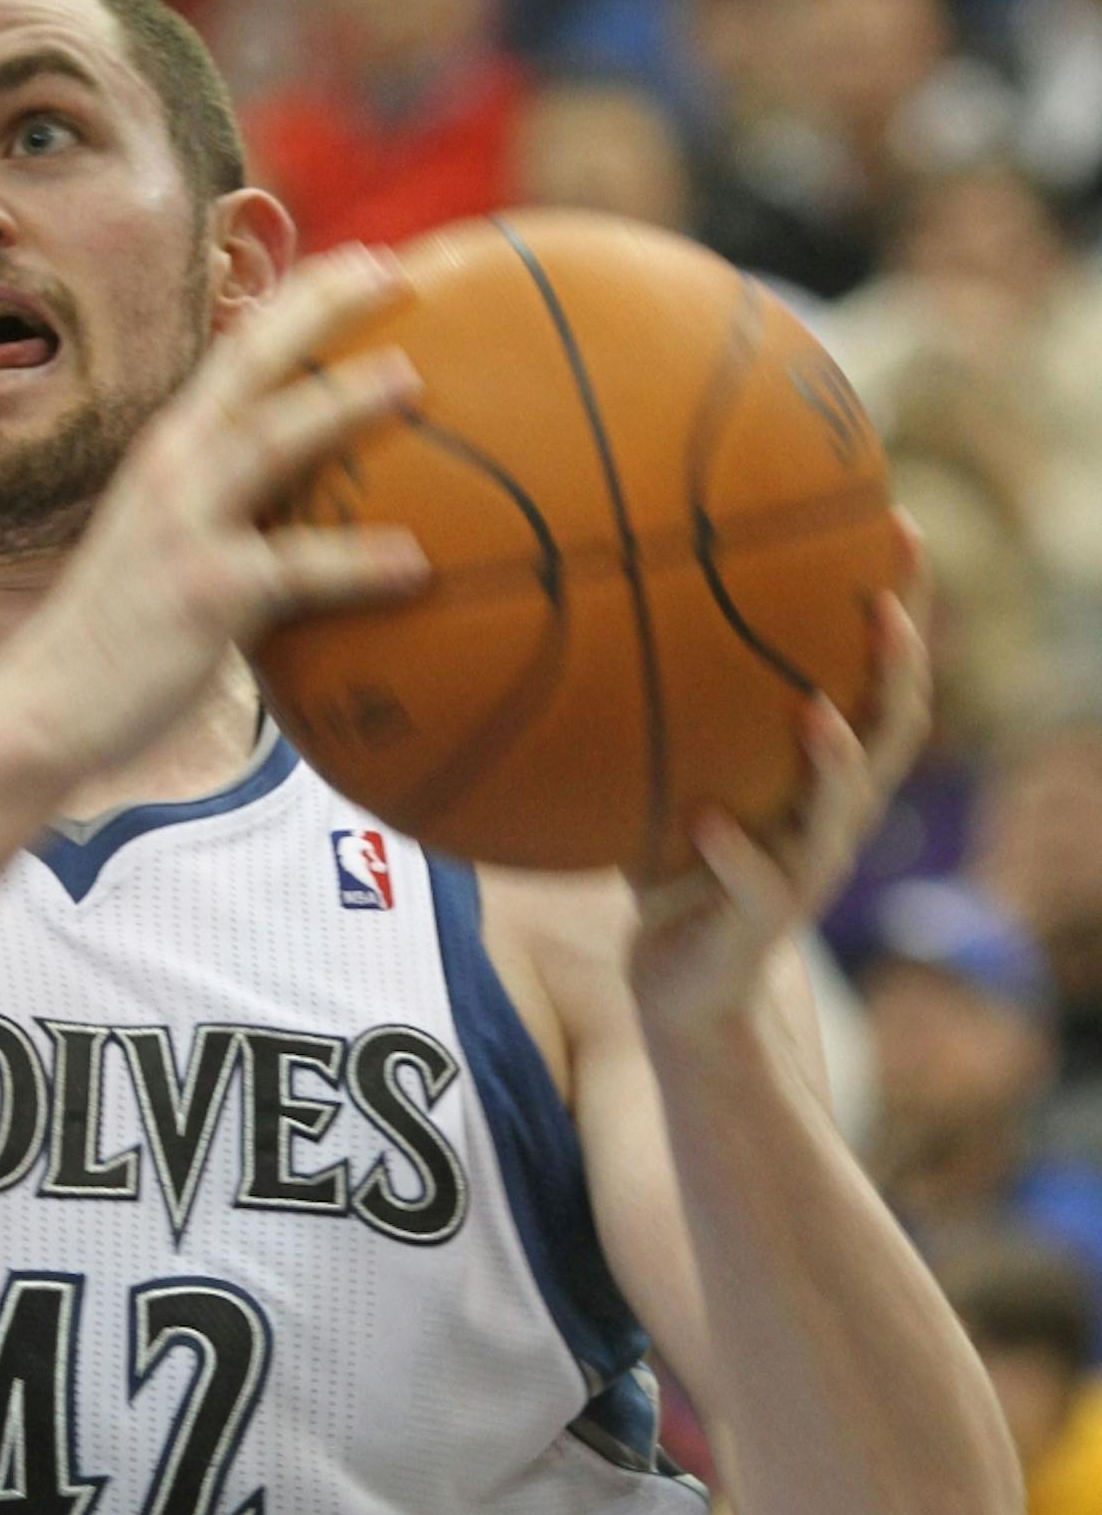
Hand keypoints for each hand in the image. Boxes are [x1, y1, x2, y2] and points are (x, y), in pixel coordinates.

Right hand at [0, 246, 427, 789]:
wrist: (45, 707)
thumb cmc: (124, 638)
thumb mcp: (174, 552)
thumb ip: (239, 518)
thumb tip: (327, 515)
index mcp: (172, 449)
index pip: (240, 350)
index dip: (302, 298)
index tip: (368, 261)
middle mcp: (173, 467)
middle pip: (254, 361)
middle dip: (322, 306)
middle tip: (397, 271)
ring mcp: (184, 524)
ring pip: (271, 440)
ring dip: (342, 402)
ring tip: (414, 378)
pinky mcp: (204, 591)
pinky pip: (295, 568)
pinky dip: (359, 562)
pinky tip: (418, 563)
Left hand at [630, 569, 932, 1029]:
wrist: (682, 989)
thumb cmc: (679, 863)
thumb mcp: (683, 771)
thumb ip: (674, 702)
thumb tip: (612, 594)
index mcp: (826, 774)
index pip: (882, 677)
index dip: (903, 606)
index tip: (900, 526)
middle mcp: (832, 816)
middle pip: (892, 731)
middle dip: (900, 667)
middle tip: (888, 602)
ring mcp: (803, 872)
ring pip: (841, 812)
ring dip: (835, 762)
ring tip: (817, 710)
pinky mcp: (758, 926)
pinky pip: (754, 886)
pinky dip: (733, 854)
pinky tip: (704, 822)